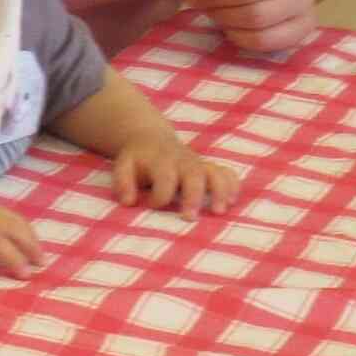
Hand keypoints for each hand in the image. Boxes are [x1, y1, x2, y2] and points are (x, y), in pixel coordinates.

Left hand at [111, 132, 242, 215]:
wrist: (151, 138)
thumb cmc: (138, 159)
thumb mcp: (123, 166)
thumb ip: (122, 182)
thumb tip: (128, 202)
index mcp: (161, 161)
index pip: (165, 178)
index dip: (159, 196)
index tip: (152, 206)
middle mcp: (183, 161)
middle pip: (194, 175)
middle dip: (193, 196)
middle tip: (189, 218)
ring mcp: (198, 163)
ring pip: (215, 173)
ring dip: (220, 191)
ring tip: (219, 211)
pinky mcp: (208, 168)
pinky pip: (226, 173)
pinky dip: (232, 185)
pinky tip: (233, 201)